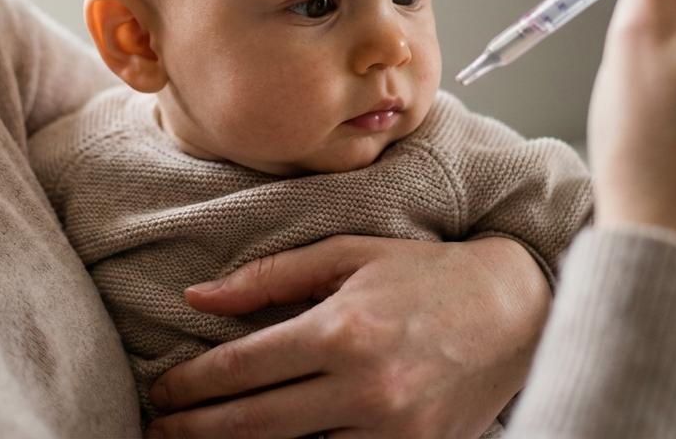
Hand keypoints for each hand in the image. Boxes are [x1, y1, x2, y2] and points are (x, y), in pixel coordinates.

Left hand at [145, 235, 548, 438]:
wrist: (517, 311)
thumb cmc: (424, 274)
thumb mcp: (347, 254)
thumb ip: (268, 278)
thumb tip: (197, 298)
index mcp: (341, 329)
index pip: (241, 368)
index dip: (190, 386)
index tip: (161, 392)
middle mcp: (364, 386)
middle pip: (253, 424)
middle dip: (194, 431)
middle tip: (158, 430)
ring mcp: (391, 432)